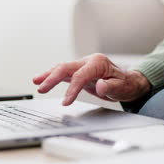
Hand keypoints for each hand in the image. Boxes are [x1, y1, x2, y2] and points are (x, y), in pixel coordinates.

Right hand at [33, 54, 150, 105]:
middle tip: (41, 88)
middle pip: (66, 68)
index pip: (80, 76)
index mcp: (98, 63)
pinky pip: (64, 72)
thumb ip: (110, 86)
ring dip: (48, 75)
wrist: (128, 81)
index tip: (65, 102)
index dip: (72, 89)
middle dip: (52, 78)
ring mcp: (83, 65)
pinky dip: (52, 76)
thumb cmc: (125, 84)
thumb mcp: (122, 87)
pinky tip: (42, 80)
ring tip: (36, 82)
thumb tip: (100, 85)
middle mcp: (88, 61)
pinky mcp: (79, 71)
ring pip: (62, 68)